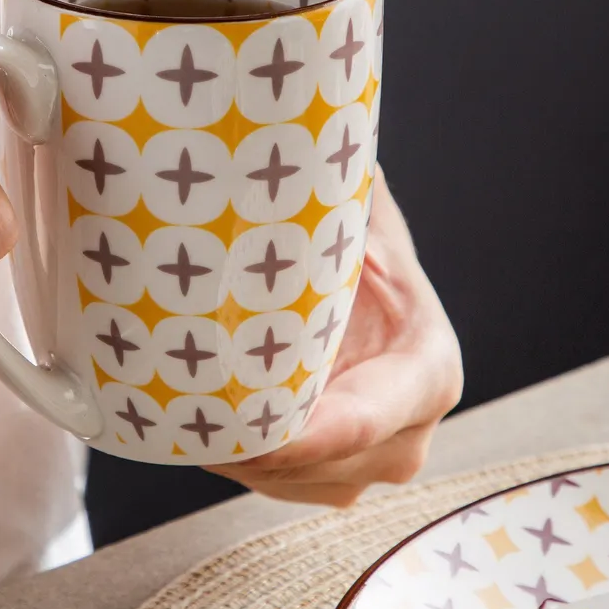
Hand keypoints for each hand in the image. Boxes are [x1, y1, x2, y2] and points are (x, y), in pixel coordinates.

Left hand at [210, 166, 461, 504]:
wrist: (360, 285)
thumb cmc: (356, 242)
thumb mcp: (355, 209)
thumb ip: (334, 183)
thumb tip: (282, 123)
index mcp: (426, 368)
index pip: (358, 421)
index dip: (293, 433)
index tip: (229, 423)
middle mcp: (407, 429)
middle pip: (322, 463)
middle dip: (253, 445)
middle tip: (183, 411)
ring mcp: (371, 460)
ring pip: (296, 482)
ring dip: (238, 456)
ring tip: (182, 416)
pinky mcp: (333, 474)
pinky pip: (282, 485)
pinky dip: (240, 461)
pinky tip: (200, 426)